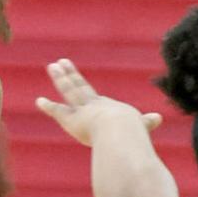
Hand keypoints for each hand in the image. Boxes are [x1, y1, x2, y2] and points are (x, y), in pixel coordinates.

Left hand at [36, 59, 161, 147]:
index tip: (90, 90)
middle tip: (63, 63)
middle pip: (82, 88)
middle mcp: (97, 105)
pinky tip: (39, 101)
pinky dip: (49, 107)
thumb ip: (147, 123)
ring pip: (70, 91)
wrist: (121, 131)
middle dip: (73, 76)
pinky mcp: (73, 120)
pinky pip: (59, 112)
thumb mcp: (142, 127)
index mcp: (113, 109)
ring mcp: (84, 111)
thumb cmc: (134, 134)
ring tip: (52, 66)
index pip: (102, 102)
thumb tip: (158, 118)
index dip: (98, 99)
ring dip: (61, 79)